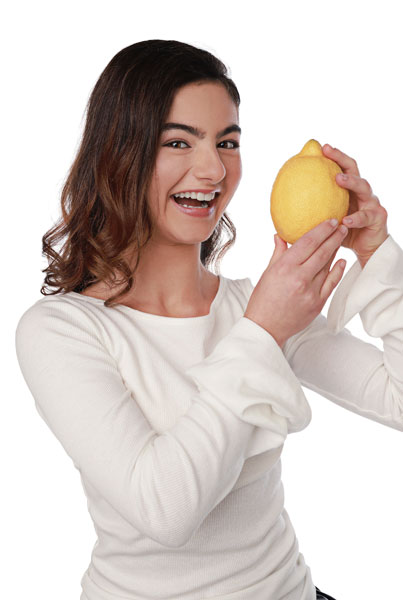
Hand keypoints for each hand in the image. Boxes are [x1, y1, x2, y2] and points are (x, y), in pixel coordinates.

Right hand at [244, 219, 347, 348]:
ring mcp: (310, 291)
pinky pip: (331, 283)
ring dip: (335, 250)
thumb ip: (278, 253)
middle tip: (340, 225)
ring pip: (327, 266)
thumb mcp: (267, 273)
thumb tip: (281, 236)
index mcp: (284, 268)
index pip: (307, 242)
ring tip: (340, 239)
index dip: (321, 230)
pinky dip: (338, 270)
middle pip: (321, 252)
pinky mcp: (318, 303)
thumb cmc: (262, 301)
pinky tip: (341, 261)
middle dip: (333, 236)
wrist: (266, 328)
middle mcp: (299, 278)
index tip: (329, 221)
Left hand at [322, 144, 388, 267]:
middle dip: (341, 159)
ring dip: (351, 182)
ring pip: (363, 188)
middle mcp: (361, 192)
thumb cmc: (343, 231)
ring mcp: (371, 203)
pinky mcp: (377, 217)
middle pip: (354, 169)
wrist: (365, 247)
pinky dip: (355, 218)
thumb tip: (281, 205)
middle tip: (328, 152)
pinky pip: (365, 216)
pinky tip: (345, 220)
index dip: (333, 156)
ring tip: (338, 179)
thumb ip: (311, 210)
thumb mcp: (326, 218)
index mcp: (349, 190)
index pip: (342, 167)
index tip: (321, 147)